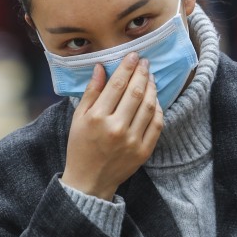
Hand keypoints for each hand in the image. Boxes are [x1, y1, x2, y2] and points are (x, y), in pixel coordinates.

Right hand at [62, 53, 163, 200]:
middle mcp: (116, 128)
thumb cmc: (80, 146)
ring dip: (152, 88)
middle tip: (145, 62)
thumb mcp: (78, 118)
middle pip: (136, 92)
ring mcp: (132, 140)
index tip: (133, 55)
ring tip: (150, 77)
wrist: (89, 181)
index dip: (127, 67)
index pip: (117, 85)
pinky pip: (157, 124)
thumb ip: (91, 92)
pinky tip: (154, 99)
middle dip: (142, 73)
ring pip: (149, 106)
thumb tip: (101, 67)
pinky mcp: (144, 151)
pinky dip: (158, 108)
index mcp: (97, 118)